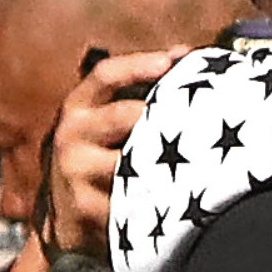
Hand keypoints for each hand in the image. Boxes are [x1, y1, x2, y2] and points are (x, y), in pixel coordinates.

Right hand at [47, 48, 187, 256]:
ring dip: (168, 159)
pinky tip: (188, 194)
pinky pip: (132, 201)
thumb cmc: (97, 159)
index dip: (137, 65)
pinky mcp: (88, 209)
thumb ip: (137, 91)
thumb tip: (184, 53)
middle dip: (164, 116)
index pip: (105, 76)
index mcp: (79, 107)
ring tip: (205, 155)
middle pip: (123, 117)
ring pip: (131, 161)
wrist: (66, 219)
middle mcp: (72, 135)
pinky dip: (162, 197)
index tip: (170, 61)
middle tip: (204, 116)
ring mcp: (76, 173)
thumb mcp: (103, 122)